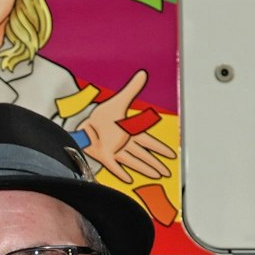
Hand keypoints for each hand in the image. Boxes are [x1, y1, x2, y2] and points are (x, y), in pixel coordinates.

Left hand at [75, 70, 176, 184]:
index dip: (160, 148)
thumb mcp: (119, 101)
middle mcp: (124, 143)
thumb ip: (132, 89)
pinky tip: (130, 180)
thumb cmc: (99, 114)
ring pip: (134, 162)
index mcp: (129, 131)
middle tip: (168, 172)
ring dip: (145, 169)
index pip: (149, 142)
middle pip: (144, 155)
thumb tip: (142, 74)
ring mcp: (115, 150)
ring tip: (156, 176)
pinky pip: (115, 167)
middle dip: (156, 163)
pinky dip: (122, 173)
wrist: (82, 121)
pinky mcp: (104, 156)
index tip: (172, 155)